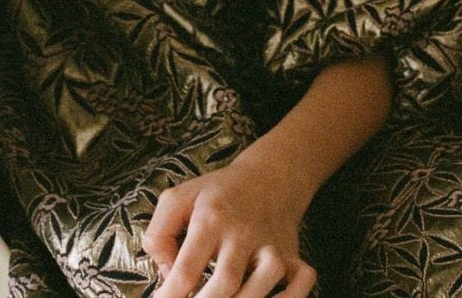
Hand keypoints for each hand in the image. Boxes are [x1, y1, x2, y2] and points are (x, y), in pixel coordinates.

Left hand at [142, 162, 316, 297]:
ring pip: (266, 280)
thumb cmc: (216, 194)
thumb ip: (159, 234)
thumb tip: (166, 274)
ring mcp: (271, 244)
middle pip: (226, 282)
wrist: (267, 176)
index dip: (171, 295)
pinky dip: (291, 297)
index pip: (187, 268)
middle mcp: (242, 232)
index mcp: (210, 218)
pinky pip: (302, 281)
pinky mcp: (292, 255)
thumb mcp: (178, 199)